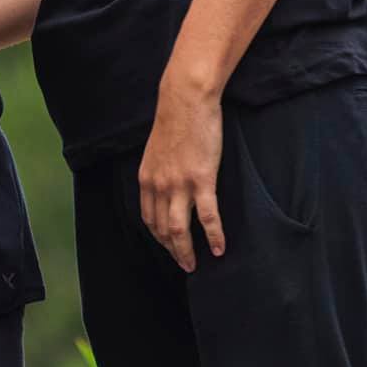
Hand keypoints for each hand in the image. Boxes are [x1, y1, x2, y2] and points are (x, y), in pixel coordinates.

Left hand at [137, 77, 226, 271]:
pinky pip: (208, 217)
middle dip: (173, 251)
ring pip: (179, 230)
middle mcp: (158, 186)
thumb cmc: (175, 123)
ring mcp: (179, 185)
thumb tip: (165, 187)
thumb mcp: (156, 152)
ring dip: (186, 252)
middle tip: (185, 264)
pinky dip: (213, 236)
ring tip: (196, 265)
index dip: (158, 238)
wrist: (185, 102)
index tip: (169, 247)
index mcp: (146, 180)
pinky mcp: (202, 180)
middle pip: (162, 229)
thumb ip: (158, 173)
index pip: (149, 219)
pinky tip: (219, 248)